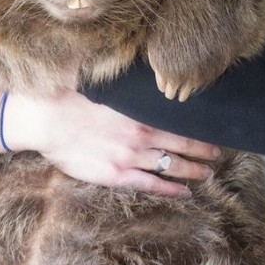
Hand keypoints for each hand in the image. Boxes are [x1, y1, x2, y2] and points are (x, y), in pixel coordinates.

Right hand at [3, 87, 220, 197]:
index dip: (196, 128)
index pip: (177, 122)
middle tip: (218, 154)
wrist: (46, 119)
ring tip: (208, 174)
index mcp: (138, 112)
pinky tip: (185, 193)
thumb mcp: (104, 85)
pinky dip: (171, 190)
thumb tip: (140, 72)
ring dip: (193, 171)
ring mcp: (130, 157)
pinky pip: (151, 185)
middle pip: (181, 144)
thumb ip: (126, 87)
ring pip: (171, 166)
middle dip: (202, 150)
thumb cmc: (70, 98)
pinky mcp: (116, 175)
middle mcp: (140, 135)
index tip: (211, 129)